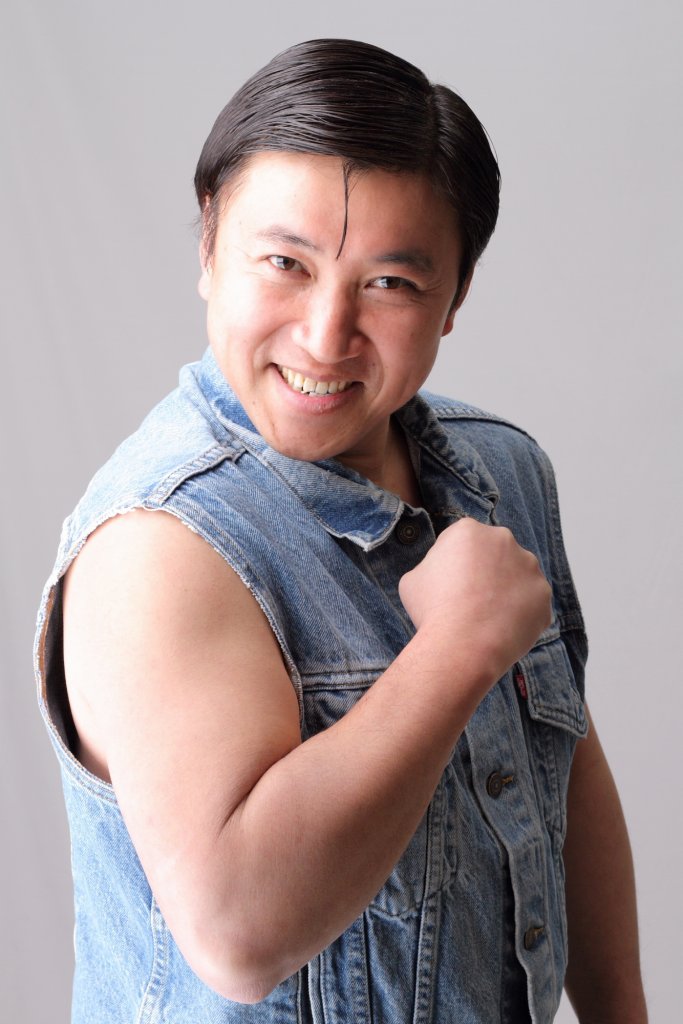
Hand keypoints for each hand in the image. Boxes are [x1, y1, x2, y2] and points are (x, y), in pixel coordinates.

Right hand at [398, 517, 551, 694]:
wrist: (462, 645)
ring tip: (486, 618)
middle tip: (470, 600)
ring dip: (506, 591)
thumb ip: (432, 567)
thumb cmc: (433, 610)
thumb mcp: (413, 579)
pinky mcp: (543, 595)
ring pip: (516, 577)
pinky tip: (501, 629)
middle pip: (494, 554)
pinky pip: (531, 604)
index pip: (463, 543)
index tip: (448, 586)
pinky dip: (520, 615)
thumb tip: (442, 574)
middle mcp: (503, 540)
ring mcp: (529, 567)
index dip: (454, 564)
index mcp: (469, 530)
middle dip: (485, 573)